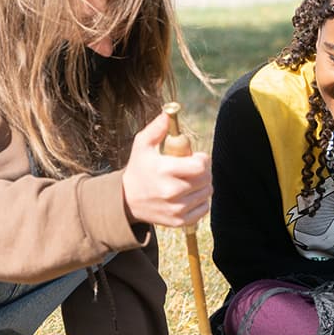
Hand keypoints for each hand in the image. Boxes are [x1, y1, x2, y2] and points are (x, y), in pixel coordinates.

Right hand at [122, 112, 213, 228]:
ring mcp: (176, 209)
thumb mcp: (142, 146)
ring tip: (189, 181)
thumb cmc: (138, 169)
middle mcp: (172, 192)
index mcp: (164, 171)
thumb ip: (157, 128)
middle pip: (206, 179)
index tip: (195, 158)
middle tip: (192, 169)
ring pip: (207, 193)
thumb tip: (168, 113)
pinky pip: (204, 208)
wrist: (126, 201)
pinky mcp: (179, 221)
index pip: (200, 166)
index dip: (202, 159)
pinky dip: (201, 201)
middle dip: (203, 171)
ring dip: (202, 185)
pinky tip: (189, 195)